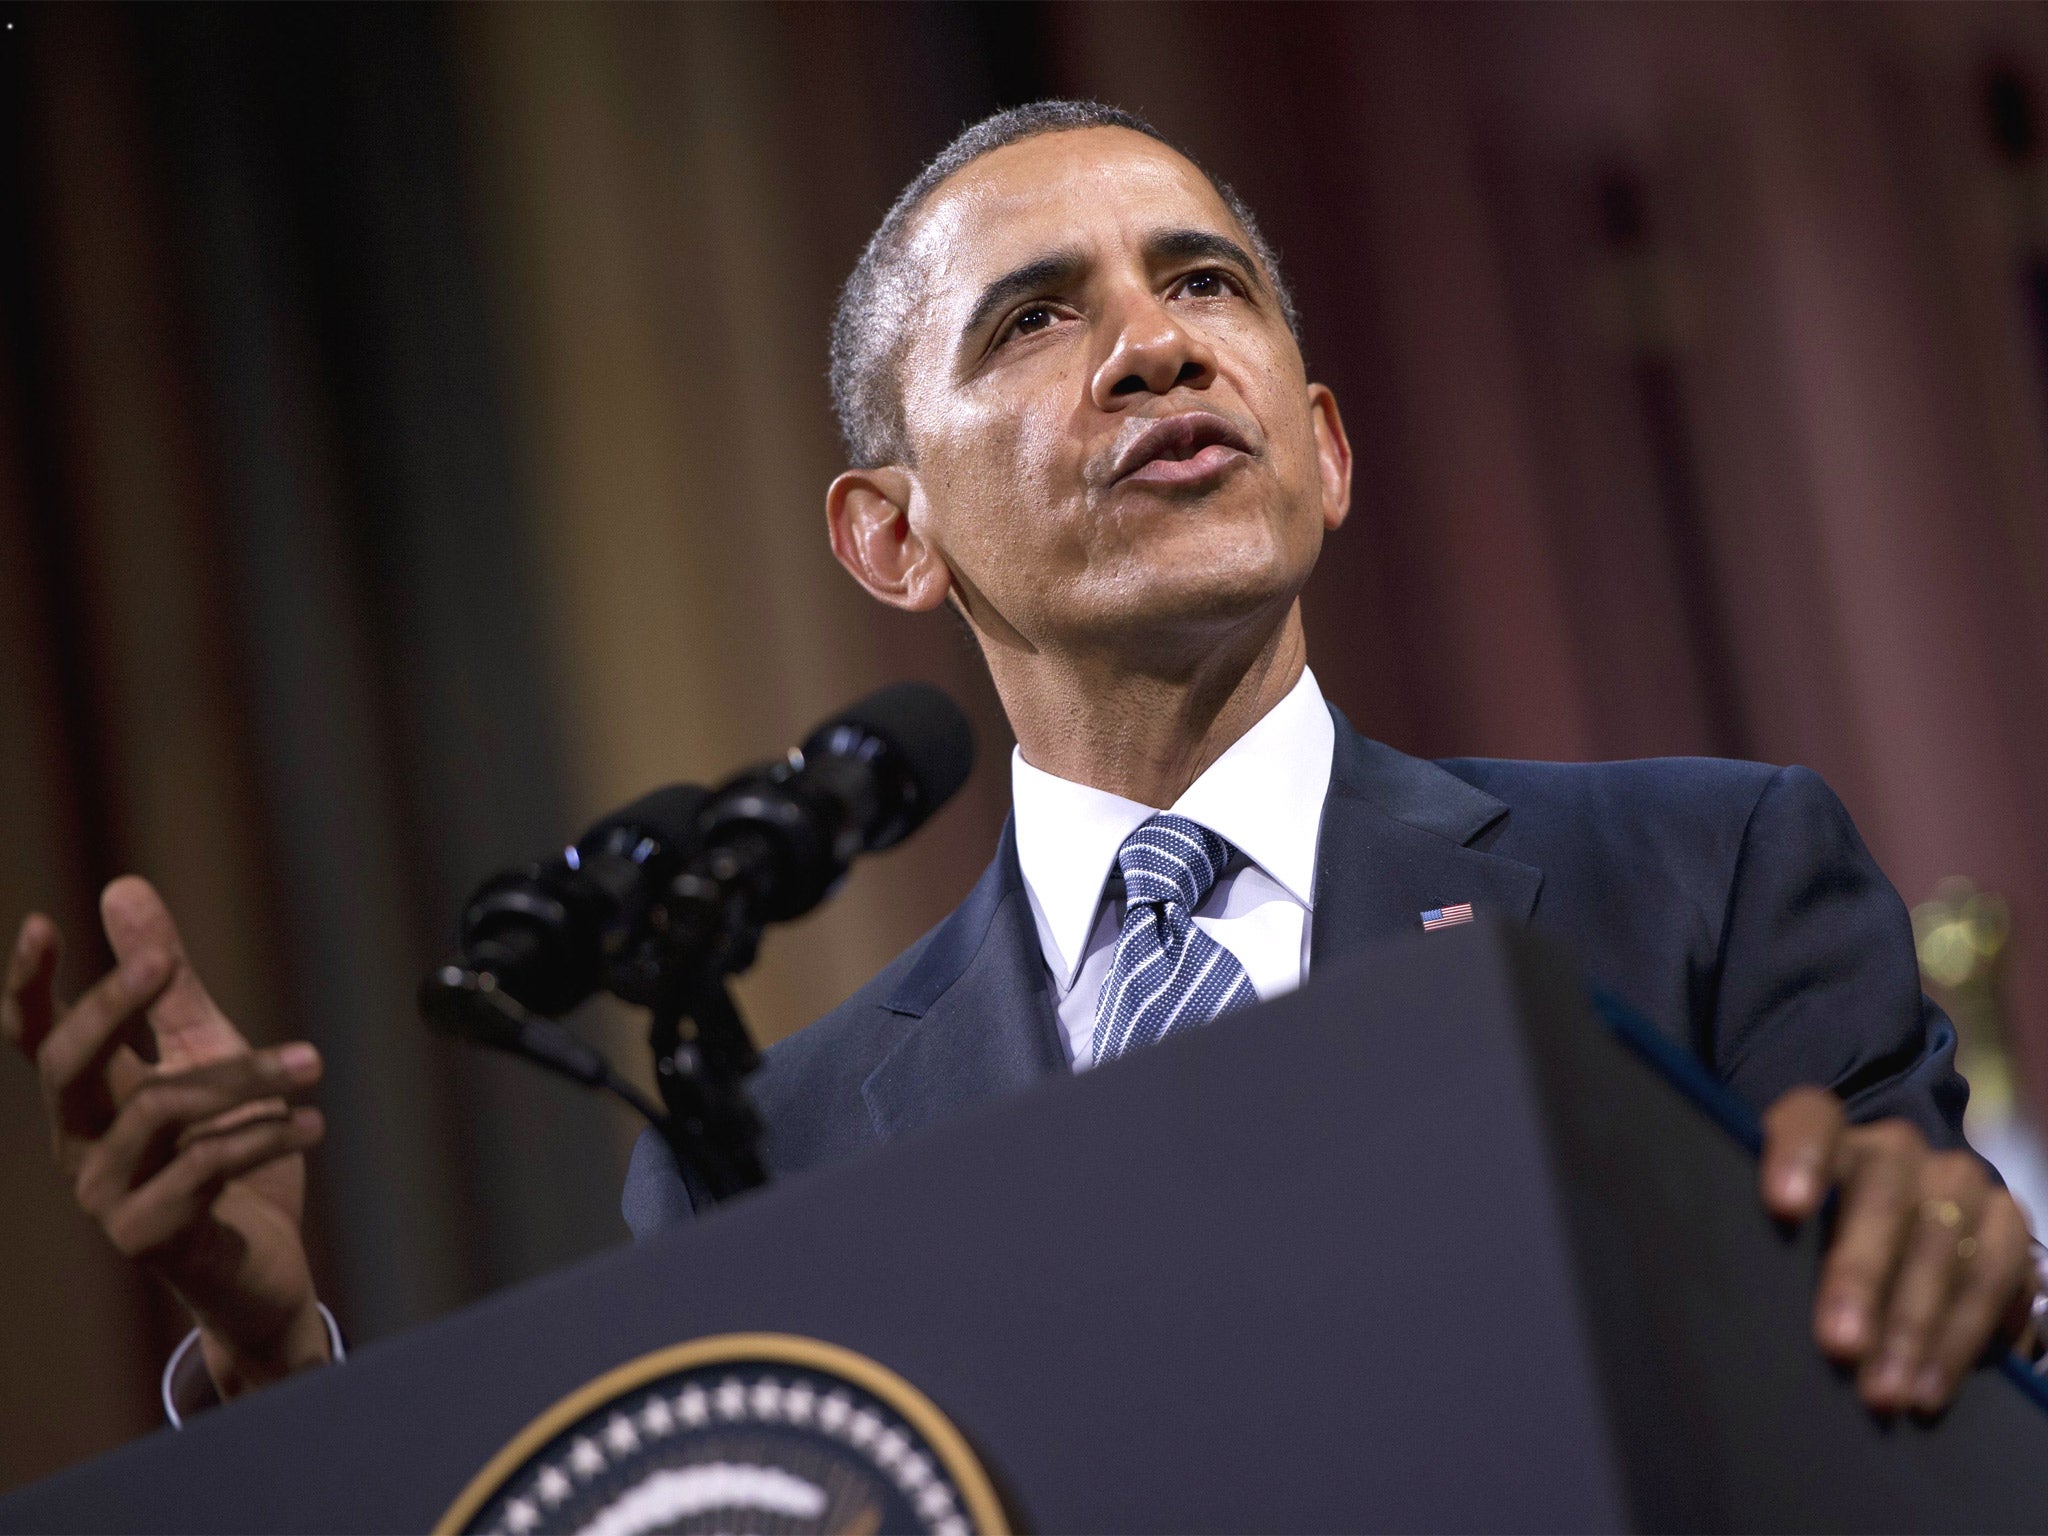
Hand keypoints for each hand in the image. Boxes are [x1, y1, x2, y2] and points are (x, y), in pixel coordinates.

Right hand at [3, 877, 330, 1399]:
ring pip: (155, 1109)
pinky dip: (263, 1135)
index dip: (31, 985)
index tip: (41, 922)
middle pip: (66, 1065)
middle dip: (112, 1003)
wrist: (265, 1266)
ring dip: (244, 1077)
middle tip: (165, 963)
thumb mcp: (208, 1052)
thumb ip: (171, 984)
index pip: (37, 1037)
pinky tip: (311, 1123)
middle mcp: (81, 1145)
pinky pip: (199, 1167)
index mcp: (91, 1098)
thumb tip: (122, 886)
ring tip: (313, 1063)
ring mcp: (105, 1196)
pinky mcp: (145, 1238)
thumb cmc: (231, 1155)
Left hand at [1761, 1086, 2034, 1413]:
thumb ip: (1762, 1240)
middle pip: (1881, 1195)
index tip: (1784, 1206)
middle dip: (1861, 1276)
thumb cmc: (1811, 1232)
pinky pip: (1994, 1276)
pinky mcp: (2005, 1222)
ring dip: (1914, 1326)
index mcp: (1825, 1132)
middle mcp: (1894, 1148)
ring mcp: (1956, 1181)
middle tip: (1840, 1345)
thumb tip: (1734, 1301)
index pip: (1810, 1119)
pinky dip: (1963, 1337)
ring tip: (1886, 1391)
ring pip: (1942, 1243)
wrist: (1897, 1221)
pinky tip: (1932, 1384)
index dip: (1798, 1156)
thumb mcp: (1778, 1222)